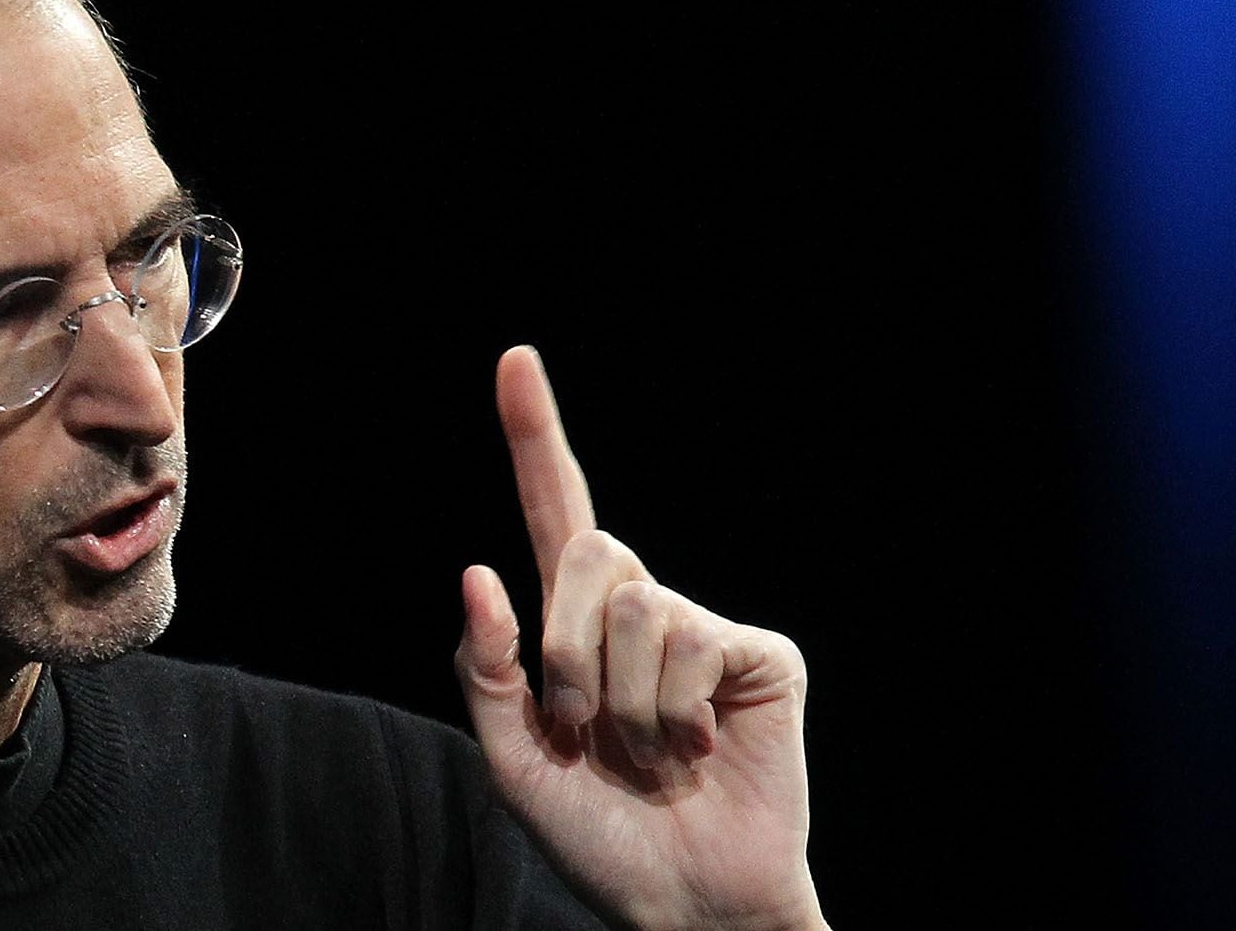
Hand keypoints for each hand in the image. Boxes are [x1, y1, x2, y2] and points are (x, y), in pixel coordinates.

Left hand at [454, 347, 826, 930]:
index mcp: (572, 625)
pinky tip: (696, 754)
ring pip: (637, 605)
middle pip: (587, 550)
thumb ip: (485, 671)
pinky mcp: (758, 655)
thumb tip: (477, 570)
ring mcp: (701, 626)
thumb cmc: (597, 835)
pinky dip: (673, 714)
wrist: (680, 901)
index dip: (536, 435)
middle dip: (566, 651)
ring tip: (650, 758)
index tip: (515, 358)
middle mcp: (639, 607)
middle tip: (586, 729)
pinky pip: (691, 640)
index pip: (554, 511)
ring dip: (624, 706)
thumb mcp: (512, 763)